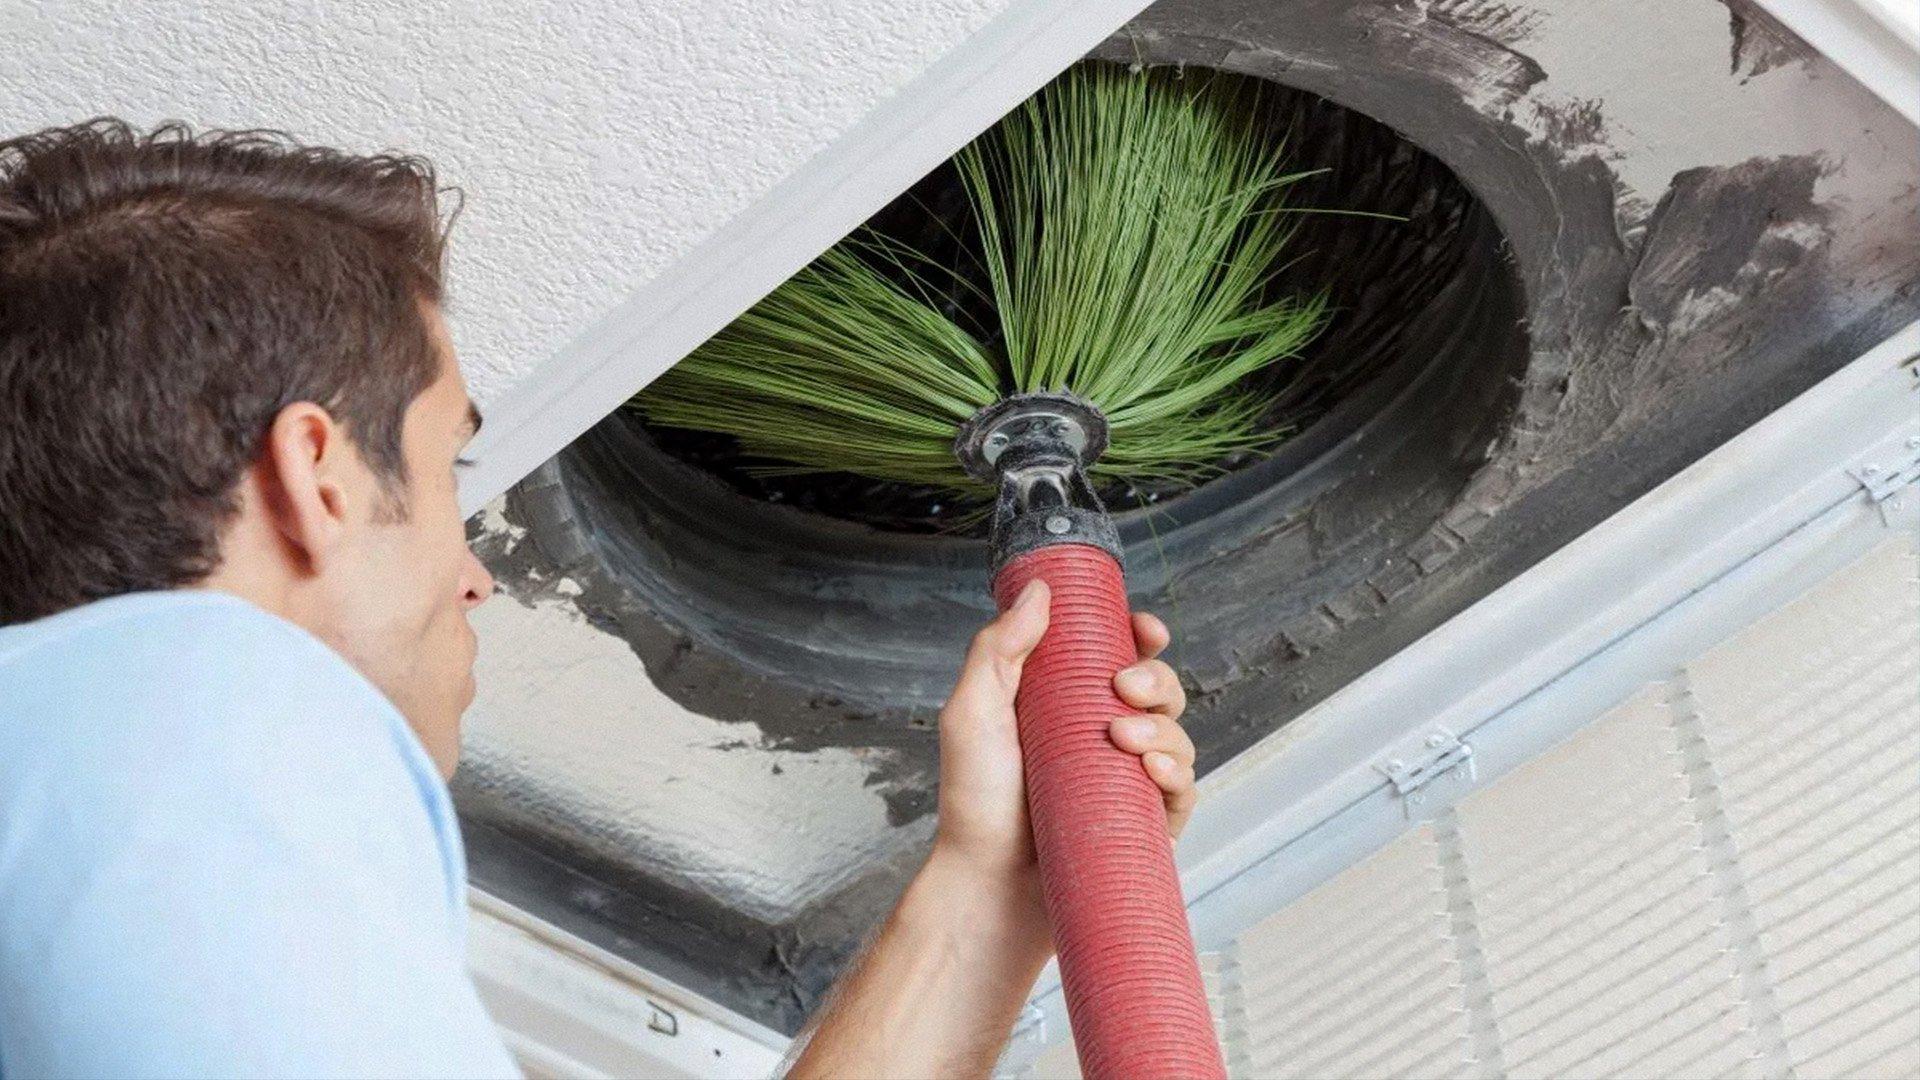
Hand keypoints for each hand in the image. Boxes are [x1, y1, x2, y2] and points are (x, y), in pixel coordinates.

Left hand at [927, 578, 1197, 947]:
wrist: (986, 885)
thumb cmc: (973, 803)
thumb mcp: (973, 712)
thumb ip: (999, 648)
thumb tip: (1040, 590)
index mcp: (1065, 703)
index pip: (1117, 656)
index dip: (1139, 636)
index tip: (1144, 628)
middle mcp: (1100, 737)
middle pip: (1157, 689)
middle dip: (1155, 677)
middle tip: (1124, 687)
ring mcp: (1125, 781)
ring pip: (1177, 734)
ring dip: (1165, 725)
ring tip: (1124, 737)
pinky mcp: (1144, 824)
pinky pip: (1182, 791)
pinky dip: (1178, 773)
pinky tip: (1154, 769)